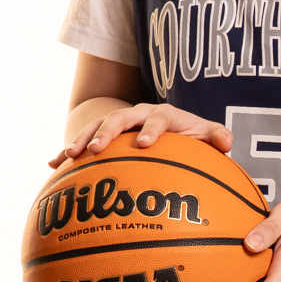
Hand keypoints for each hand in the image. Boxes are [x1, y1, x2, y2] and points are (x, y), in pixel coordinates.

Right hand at [49, 100, 232, 169]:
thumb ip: (216, 137)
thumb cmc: (189, 136)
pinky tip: (52, 166)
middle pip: (119, 118)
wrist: (165, 128)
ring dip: (82, 139)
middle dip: (107, 132)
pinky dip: (67, 153)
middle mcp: (137, 115)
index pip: (157, 118)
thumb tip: (227, 143)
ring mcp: (117, 125)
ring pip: (96, 127)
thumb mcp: (205, 135)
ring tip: (69, 156)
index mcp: (163, 115)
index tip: (144, 145)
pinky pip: (83, 143)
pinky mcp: (103, 138)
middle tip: (98, 149)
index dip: (150, 129)